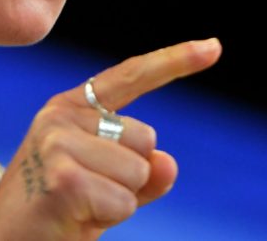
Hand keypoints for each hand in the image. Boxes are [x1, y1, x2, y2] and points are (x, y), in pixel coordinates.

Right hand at [0, 38, 221, 240]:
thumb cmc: (52, 217)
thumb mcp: (102, 189)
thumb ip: (139, 174)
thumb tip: (166, 164)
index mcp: (69, 108)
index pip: (129, 77)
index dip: (174, 61)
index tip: (214, 46)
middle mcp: (61, 115)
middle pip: (146, 139)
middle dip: (129, 179)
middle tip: (85, 197)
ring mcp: (58, 143)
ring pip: (138, 171)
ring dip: (118, 202)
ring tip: (76, 208)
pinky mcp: (64, 177)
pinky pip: (124, 201)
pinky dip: (107, 220)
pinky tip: (71, 219)